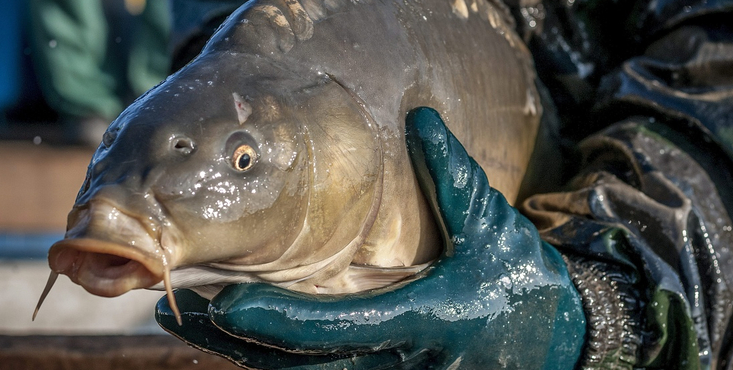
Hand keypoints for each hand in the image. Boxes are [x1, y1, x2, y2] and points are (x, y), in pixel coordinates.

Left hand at [156, 107, 585, 368]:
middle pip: (296, 363)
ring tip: (195, 323)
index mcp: (419, 321)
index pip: (328, 330)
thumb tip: (421, 118)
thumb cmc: (524, 286)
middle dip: (233, 342)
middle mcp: (394, 361)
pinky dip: (277, 358)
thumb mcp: (493, 228)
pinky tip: (245, 337)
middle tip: (175, 314)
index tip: (218, 301)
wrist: (557, 343)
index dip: (269, 319)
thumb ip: (452, 176)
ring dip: (244, 353)